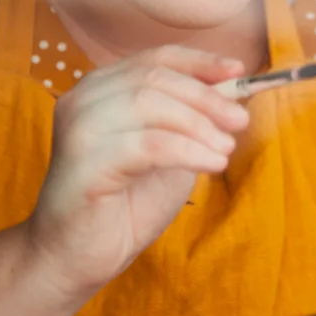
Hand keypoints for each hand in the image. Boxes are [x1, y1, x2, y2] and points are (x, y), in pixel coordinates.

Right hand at [25, 46, 249, 304]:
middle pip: (155, 78)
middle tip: (239, 122)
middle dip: (206, 98)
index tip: (238, 72)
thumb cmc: (123, 203)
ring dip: (199, 125)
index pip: (156, 58)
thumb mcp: (168, 151)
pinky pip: (147, 145)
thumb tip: (232, 90)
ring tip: (226, 150)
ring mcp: (79, 129)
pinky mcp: (84, 162)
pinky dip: (188, 150)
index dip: (201, 62)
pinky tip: (212, 165)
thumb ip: (190, 120)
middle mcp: (84, 100)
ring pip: (150, 104)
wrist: (76, 256)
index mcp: (103, 89)